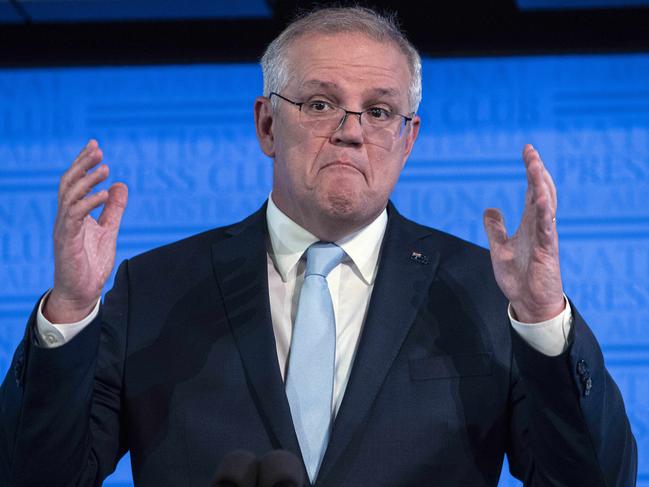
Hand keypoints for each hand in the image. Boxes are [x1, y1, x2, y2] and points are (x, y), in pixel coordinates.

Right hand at [44, 140, 127, 322]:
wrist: (82, 293)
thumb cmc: (90, 263)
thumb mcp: (108, 230)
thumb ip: (114, 209)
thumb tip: (121, 185)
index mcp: (74, 214)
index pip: (75, 182)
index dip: (83, 163)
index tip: (95, 146)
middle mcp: (66, 218)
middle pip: (68, 183)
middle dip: (82, 165)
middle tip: (98, 150)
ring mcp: (65, 228)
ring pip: (70, 196)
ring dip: (87, 180)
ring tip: (105, 168)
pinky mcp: (67, 241)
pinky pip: (75, 216)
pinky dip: (89, 202)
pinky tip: (104, 194)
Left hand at [483, 144, 563, 322]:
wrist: (529, 303)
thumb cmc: (519, 277)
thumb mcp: (500, 247)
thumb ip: (496, 228)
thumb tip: (490, 209)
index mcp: (529, 223)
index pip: (531, 191)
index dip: (530, 171)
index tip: (527, 151)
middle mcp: (539, 226)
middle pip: (540, 192)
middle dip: (536, 171)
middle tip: (530, 151)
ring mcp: (545, 237)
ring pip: (546, 205)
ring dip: (541, 185)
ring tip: (536, 166)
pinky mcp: (547, 250)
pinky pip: (546, 228)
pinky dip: (544, 212)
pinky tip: (540, 197)